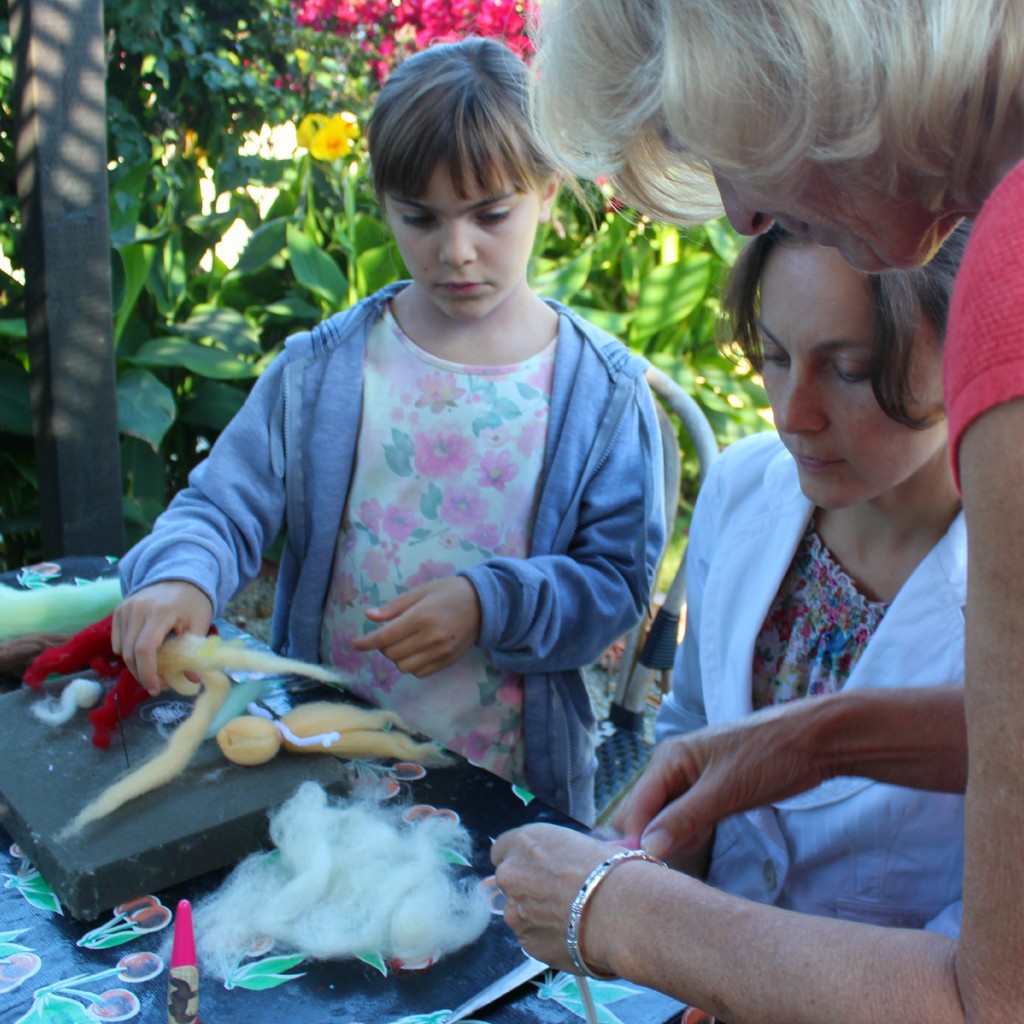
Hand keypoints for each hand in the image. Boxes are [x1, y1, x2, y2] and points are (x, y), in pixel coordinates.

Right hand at [112, 581, 212, 695]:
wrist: (180, 576)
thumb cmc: (193, 601)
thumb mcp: (200, 624)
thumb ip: (194, 651)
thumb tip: (192, 679)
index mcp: (160, 611)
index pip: (145, 648)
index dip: (148, 673)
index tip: (156, 688)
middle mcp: (138, 608)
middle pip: (131, 653)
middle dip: (142, 674)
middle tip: (158, 685)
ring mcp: (126, 608)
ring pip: (123, 649)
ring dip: (135, 666)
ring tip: (154, 671)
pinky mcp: (119, 610)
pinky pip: (118, 641)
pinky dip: (129, 653)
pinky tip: (145, 654)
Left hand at [351, 576, 480, 676]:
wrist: (483, 604)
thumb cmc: (448, 592)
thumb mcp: (421, 591)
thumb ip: (395, 607)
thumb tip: (369, 616)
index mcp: (421, 617)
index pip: (385, 637)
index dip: (366, 642)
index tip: (354, 644)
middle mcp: (430, 637)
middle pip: (392, 654)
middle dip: (383, 646)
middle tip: (389, 634)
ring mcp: (441, 651)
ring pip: (404, 666)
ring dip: (396, 657)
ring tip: (403, 643)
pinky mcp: (448, 661)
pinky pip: (420, 672)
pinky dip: (411, 665)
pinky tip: (415, 652)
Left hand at [491, 824, 612, 973]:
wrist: (619, 910)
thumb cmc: (609, 870)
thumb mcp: (581, 845)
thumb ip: (558, 856)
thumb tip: (564, 864)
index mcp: (524, 842)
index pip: (502, 848)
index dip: (521, 860)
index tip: (535, 867)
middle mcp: (511, 874)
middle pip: (508, 881)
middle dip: (527, 888)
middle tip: (556, 895)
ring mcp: (514, 911)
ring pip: (519, 912)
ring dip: (536, 915)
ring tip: (570, 919)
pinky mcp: (526, 942)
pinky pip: (532, 937)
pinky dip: (547, 937)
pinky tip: (572, 936)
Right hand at [612, 705, 826, 860]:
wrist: (815, 742)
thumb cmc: (769, 757)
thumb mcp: (725, 790)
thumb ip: (684, 819)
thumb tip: (647, 849)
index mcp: (668, 759)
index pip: (636, 806)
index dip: (634, 839)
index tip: (642, 874)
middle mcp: (672, 768)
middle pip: (645, 813)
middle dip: (650, 840)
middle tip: (666, 870)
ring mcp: (691, 780)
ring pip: (665, 818)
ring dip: (671, 839)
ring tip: (687, 855)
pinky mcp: (710, 792)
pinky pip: (686, 817)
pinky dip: (689, 833)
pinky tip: (703, 842)